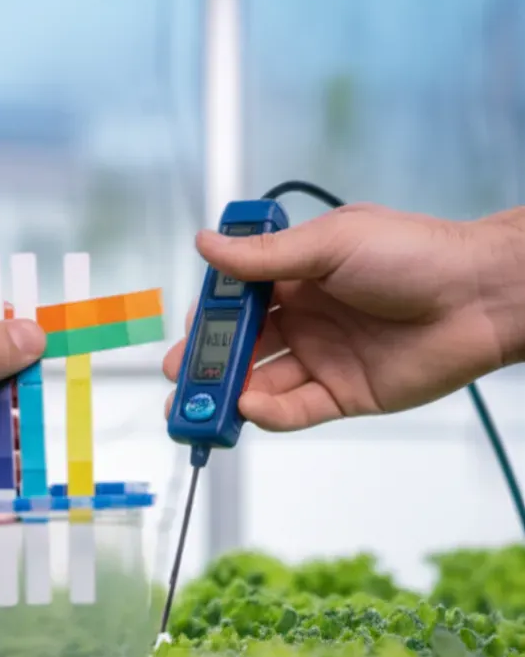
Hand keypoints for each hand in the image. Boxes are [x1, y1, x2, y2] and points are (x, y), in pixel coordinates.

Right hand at [164, 203, 524, 430]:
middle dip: (208, 360)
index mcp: (298, 276)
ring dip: (228, 393)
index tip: (190, 322)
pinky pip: (297, 409)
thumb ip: (264, 257)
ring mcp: (323, 358)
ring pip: (262, 381)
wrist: (479, 296)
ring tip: (195, 404)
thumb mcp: (329, 244)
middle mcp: (305, 318)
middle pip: (243, 345)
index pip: (239, 297)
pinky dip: (270, 413)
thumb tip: (205, 244)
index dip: (211, 312)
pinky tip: (250, 407)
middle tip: (177, 373)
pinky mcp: (344, 394)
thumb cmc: (413, 253)